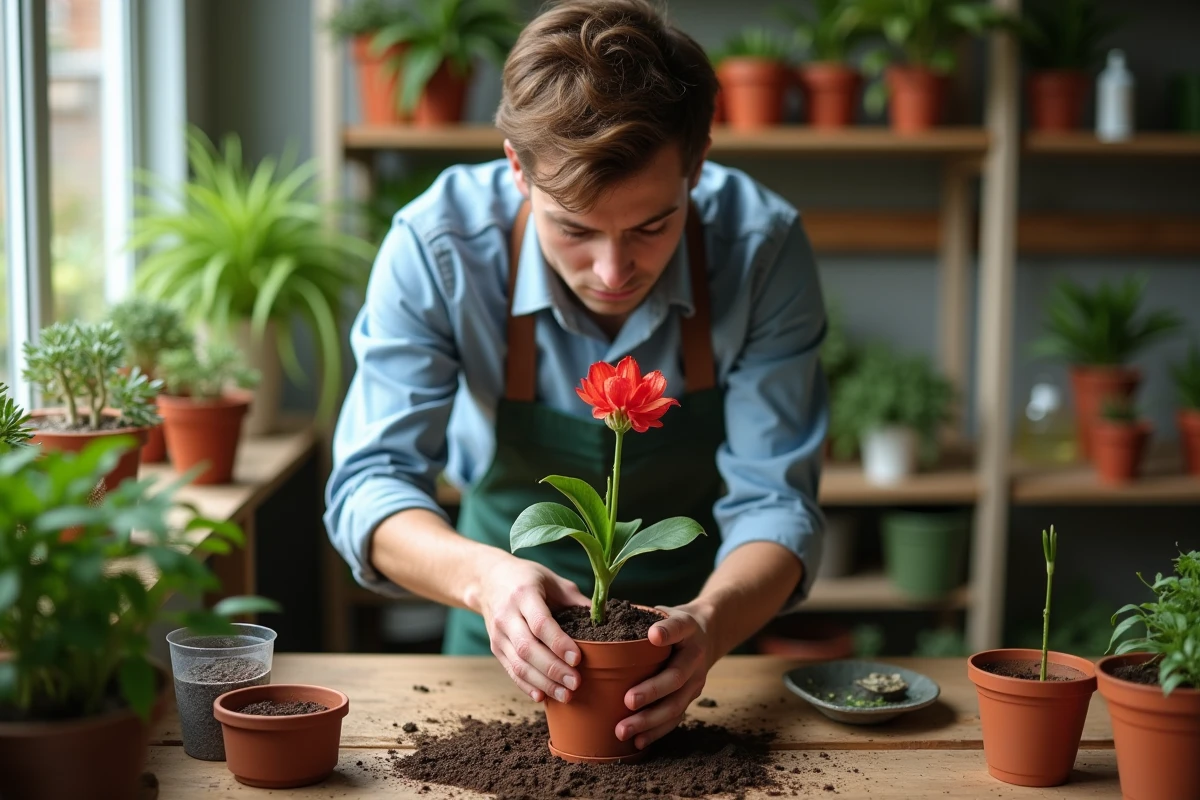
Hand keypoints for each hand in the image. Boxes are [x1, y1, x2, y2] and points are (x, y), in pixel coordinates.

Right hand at [478, 557, 590, 703]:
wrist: (488, 579)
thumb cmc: (528, 578)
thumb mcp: (553, 581)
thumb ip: (576, 601)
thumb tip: (605, 621)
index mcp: (524, 594)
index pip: (540, 623)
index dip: (559, 643)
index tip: (577, 658)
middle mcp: (507, 616)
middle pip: (528, 648)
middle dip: (553, 669)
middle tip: (576, 683)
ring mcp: (498, 634)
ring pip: (518, 664)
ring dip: (543, 683)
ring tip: (565, 695)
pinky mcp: (495, 648)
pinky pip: (510, 671)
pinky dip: (527, 686)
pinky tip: (543, 696)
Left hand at [615, 604, 713, 749]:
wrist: (706, 634)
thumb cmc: (670, 623)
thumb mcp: (661, 611)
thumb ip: (638, 616)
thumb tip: (595, 618)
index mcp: (686, 627)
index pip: (678, 627)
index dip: (667, 632)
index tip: (653, 635)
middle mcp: (694, 655)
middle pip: (675, 676)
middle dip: (651, 691)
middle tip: (627, 700)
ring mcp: (695, 679)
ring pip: (675, 704)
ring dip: (649, 720)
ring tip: (623, 730)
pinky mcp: (691, 697)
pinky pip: (675, 718)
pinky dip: (656, 731)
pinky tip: (638, 741)